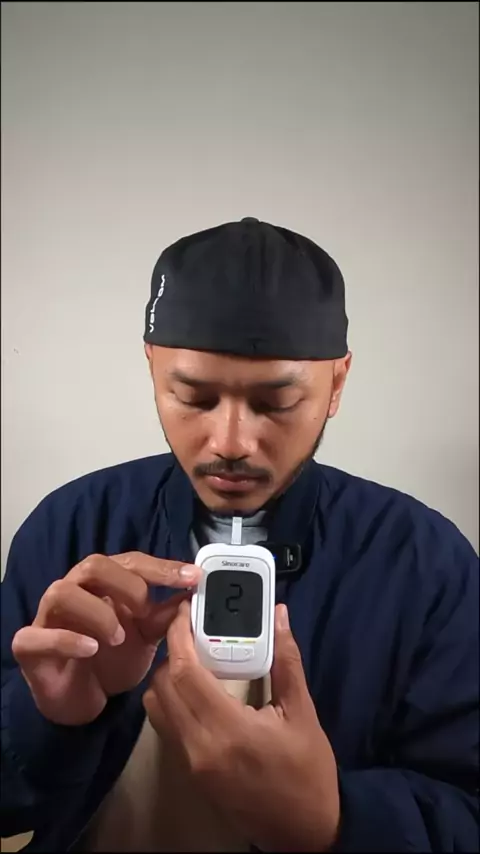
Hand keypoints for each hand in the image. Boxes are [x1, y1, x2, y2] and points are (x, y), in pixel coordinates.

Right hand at [12, 552, 200, 725]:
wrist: (83, 698)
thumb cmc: (112, 658)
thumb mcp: (146, 636)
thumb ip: (165, 615)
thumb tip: (193, 594)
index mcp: (103, 582)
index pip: (132, 562)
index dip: (162, 568)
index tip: (193, 578)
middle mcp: (74, 590)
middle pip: (94, 565)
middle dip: (126, 584)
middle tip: (144, 611)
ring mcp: (48, 616)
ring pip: (62, 592)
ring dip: (97, 611)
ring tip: (118, 637)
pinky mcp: (29, 646)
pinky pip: (37, 636)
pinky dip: (66, 639)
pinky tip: (90, 650)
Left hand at [143, 601, 339, 852]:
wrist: (305, 831)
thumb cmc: (308, 770)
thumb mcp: (302, 712)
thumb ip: (286, 660)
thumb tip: (278, 615)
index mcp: (228, 730)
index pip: (184, 673)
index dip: (178, 637)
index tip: (185, 611)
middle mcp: (199, 747)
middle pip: (162, 687)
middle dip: (172, 653)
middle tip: (193, 630)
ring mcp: (191, 763)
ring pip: (156, 707)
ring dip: (167, 677)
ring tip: (196, 658)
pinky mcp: (190, 772)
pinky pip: (166, 726)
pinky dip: (172, 700)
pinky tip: (198, 688)